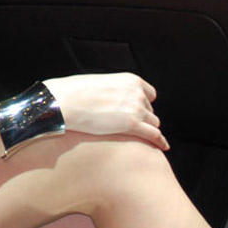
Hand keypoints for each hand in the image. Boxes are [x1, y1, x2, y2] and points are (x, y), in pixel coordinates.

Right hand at [43, 73, 168, 150]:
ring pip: (153, 123)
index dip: (143, 104)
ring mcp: (136, 109)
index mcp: (130, 80)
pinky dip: (160, 141)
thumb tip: (115, 100)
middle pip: (150, 110)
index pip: (150, 94)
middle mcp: (137, 93)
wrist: (65, 101)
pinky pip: (154, 135)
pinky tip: (162, 146)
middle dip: (142, 118)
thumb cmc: (75, 92)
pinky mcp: (132, 125)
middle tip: (129, 126)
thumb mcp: (101, 83)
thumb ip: (115, 90)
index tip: (137, 111)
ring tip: (140, 138)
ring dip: (146, 129)